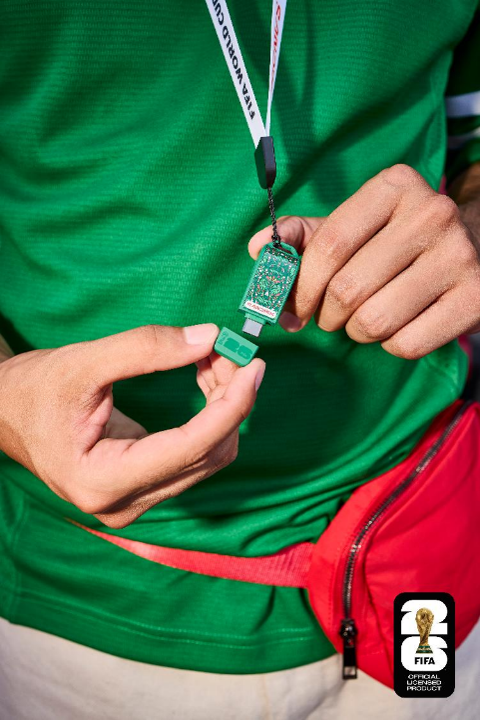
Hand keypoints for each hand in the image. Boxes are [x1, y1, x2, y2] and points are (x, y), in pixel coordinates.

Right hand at [0, 324, 264, 527]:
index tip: (254, 367)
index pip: (191, 448)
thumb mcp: (84, 362)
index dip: (231, 406)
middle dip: (229, 401)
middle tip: (229, 350)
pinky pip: (196, 456)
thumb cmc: (36, 390)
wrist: (8, 413)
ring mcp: (136, 502)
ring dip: (223, 407)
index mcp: (104, 481)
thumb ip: (145, 348)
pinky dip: (210, 417)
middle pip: (209, 455)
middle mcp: (125, 504)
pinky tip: (205, 381)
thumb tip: (210, 337)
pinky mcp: (144, 489)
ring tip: (214, 360)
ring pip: (209, 457)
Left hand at [249, 164, 479, 358]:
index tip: (294, 307)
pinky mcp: (475, 297)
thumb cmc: (395, 240)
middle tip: (329, 317)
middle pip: (348, 288)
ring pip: (375, 320)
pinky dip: (390, 346)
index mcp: (394, 187)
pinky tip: (396, 328)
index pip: (329, 245)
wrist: (473, 244)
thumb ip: (303, 235)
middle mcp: (432, 214)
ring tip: (362, 321)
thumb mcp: (351, 225)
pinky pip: (408, 343)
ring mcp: (458, 256)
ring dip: (356, 332)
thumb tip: (258, 248)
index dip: (302, 286)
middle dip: (326, 315)